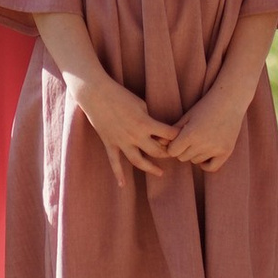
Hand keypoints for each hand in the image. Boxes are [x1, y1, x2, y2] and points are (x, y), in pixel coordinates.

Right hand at [67, 70, 173, 186]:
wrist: (95, 93)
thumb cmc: (120, 94)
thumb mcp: (140, 103)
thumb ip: (148, 118)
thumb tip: (155, 129)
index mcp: (145, 123)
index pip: (168, 134)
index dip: (176, 136)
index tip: (182, 137)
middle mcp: (135, 136)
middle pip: (156, 151)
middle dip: (167, 153)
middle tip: (173, 155)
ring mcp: (121, 142)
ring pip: (139, 161)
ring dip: (151, 168)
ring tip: (160, 173)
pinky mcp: (110, 143)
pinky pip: (114, 162)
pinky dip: (118, 174)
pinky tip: (122, 185)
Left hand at [164, 84, 252, 170]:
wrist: (229, 101)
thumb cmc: (205, 107)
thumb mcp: (187, 117)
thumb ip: (173, 131)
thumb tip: (158, 142)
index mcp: (190, 134)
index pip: (173, 152)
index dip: (172, 146)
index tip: (176, 139)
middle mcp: (203, 144)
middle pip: (183, 157)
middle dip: (182, 150)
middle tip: (188, 139)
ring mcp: (216, 149)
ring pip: (196, 161)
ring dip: (195, 154)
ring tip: (199, 140)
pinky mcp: (226, 152)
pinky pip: (211, 168)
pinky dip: (206, 163)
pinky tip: (205, 153)